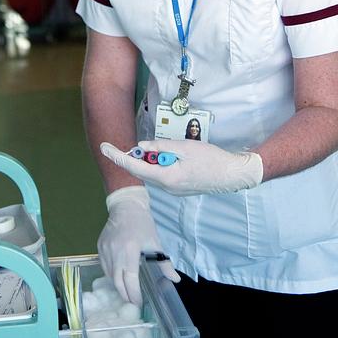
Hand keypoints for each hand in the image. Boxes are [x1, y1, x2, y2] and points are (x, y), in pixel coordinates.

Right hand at [97, 184, 179, 305]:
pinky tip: (118, 277)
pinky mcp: (99, 247)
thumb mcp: (155, 243)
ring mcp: (105, 250)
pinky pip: (104, 266)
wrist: (126, 206)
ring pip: (109, 275)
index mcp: (130, 251)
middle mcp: (115, 252)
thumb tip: (175, 279)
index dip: (134, 294)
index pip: (130, 279)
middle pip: (117, 281)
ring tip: (126, 292)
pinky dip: (111, 274)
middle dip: (125, 294)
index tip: (138, 304)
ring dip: (118, 285)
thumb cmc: (142, 224)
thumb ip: (164, 263)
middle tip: (132, 303)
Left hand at [101, 139, 262, 196]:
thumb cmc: (211, 159)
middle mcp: (167, 188)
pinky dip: (160, 166)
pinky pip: (162, 176)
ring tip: (165, 151)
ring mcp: (173, 191)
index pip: (135, 167)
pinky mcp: (179, 189)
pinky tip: (173, 158)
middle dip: (135, 158)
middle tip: (139, 146)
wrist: (232, 175)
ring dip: (151, 161)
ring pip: (153, 174)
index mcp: (166, 178)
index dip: (118, 156)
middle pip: (142, 171)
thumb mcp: (185, 147)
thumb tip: (141, 147)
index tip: (105, 147)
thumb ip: (161, 147)